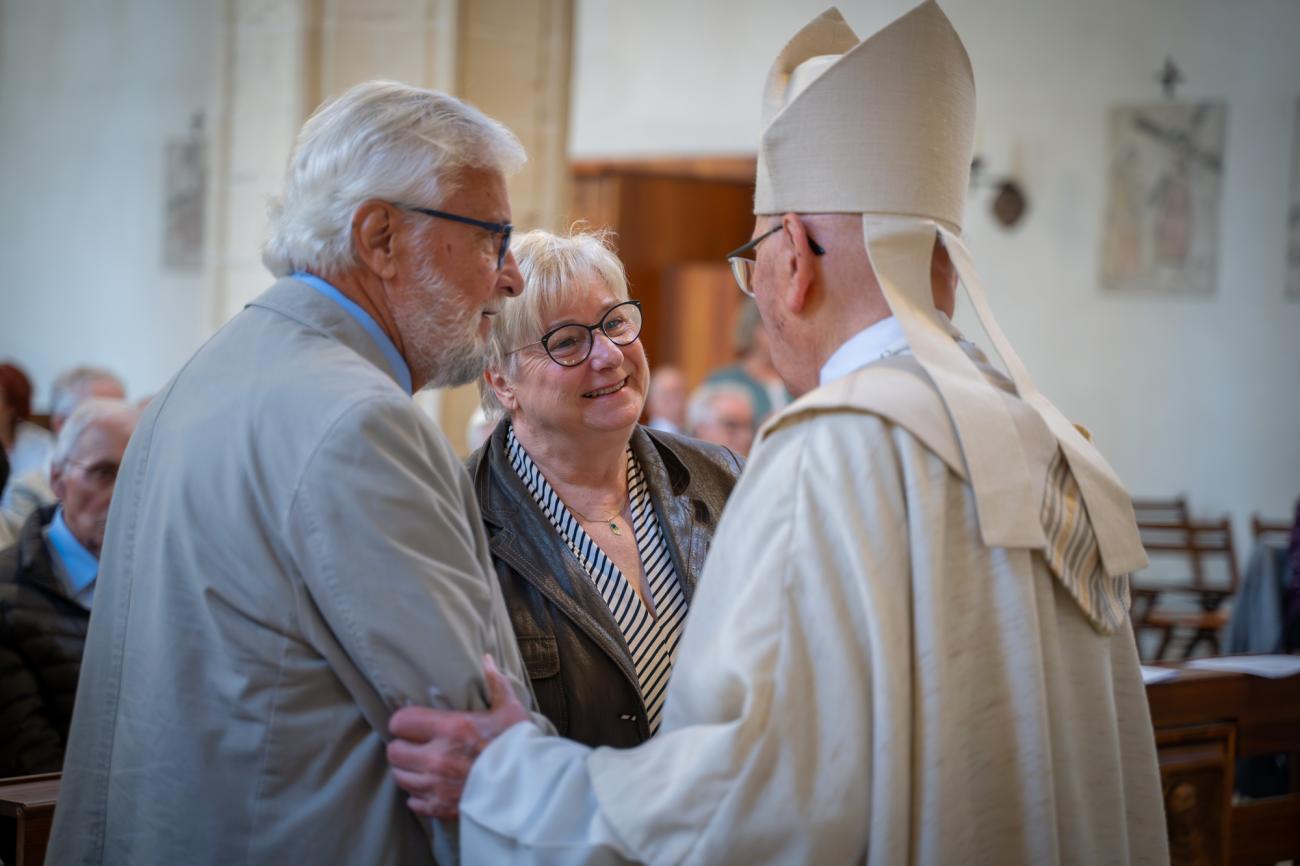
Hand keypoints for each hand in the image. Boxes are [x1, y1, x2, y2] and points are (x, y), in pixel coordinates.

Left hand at [387, 654, 529, 818]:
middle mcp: (438, 757)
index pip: (401, 722)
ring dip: (408, 770)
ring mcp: (437, 785)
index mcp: (451, 729)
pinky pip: (413, 802)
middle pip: (394, 752)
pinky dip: (419, 795)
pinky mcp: (441, 807)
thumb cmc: (520, 746)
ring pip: (400, 777)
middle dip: (402, 747)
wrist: (530, 788)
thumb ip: (495, 683)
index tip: (411, 723)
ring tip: (421, 765)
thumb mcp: (510, 710)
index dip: (403, 721)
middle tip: (415, 745)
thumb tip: (486, 658)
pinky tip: (432, 786)